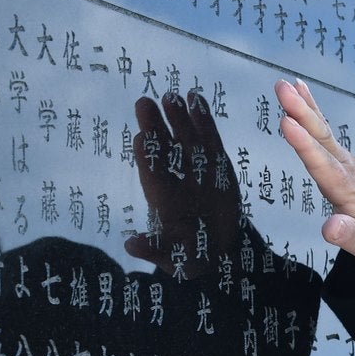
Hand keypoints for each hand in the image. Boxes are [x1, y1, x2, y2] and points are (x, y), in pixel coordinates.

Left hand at [125, 90, 241, 274]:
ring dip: (178, 119)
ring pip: (186, 140)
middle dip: (155, 129)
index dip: (147, 157)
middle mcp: (177, 182)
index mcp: (163, 202)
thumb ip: (155, 250)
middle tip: (143, 103)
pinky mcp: (218, 166)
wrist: (223, 255)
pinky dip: (204, 120)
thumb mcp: (174, 260)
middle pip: (165, 151)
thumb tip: (131, 245)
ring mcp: (198, 171)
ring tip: (171, 95)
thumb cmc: (190, 259)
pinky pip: (210, 139)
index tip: (140, 137)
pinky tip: (195, 98)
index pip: (153, 175)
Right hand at [274, 78, 354, 262]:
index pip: (323, 165)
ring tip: (285, 84)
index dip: (304, 145)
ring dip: (303, 105)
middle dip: (301, 112)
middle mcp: (344, 169)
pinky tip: (300, 91)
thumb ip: (349, 235)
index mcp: (346, 189)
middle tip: (282, 90)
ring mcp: (343, 160)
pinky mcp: (340, 156)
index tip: (287, 124)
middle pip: (321, 138)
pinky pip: (323, 129)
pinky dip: (311, 109)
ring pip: (321, 129)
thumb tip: (329, 230)